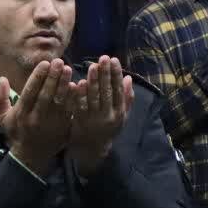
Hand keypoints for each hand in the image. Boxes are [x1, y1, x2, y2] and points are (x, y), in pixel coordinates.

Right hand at [0, 59, 74, 176]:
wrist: (31, 155)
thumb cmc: (17, 131)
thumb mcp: (3, 118)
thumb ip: (0, 99)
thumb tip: (2, 79)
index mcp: (21, 113)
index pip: (29, 92)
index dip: (37, 77)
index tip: (44, 63)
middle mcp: (36, 117)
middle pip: (46, 95)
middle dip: (53, 77)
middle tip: (59, 62)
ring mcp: (51, 123)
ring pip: (59, 101)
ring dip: (64, 84)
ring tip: (69, 69)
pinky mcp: (62, 126)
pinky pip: (69, 110)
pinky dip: (73, 97)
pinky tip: (77, 85)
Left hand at [67, 56, 135, 176]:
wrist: (92, 149)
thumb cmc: (108, 129)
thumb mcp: (122, 116)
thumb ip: (126, 98)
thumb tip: (129, 78)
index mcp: (119, 113)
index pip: (119, 91)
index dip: (116, 75)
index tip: (114, 60)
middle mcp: (108, 116)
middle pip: (107, 92)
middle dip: (105, 74)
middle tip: (103, 58)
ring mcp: (93, 119)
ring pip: (93, 98)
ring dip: (93, 81)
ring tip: (92, 66)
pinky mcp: (80, 122)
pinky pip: (79, 106)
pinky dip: (79, 94)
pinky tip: (78, 82)